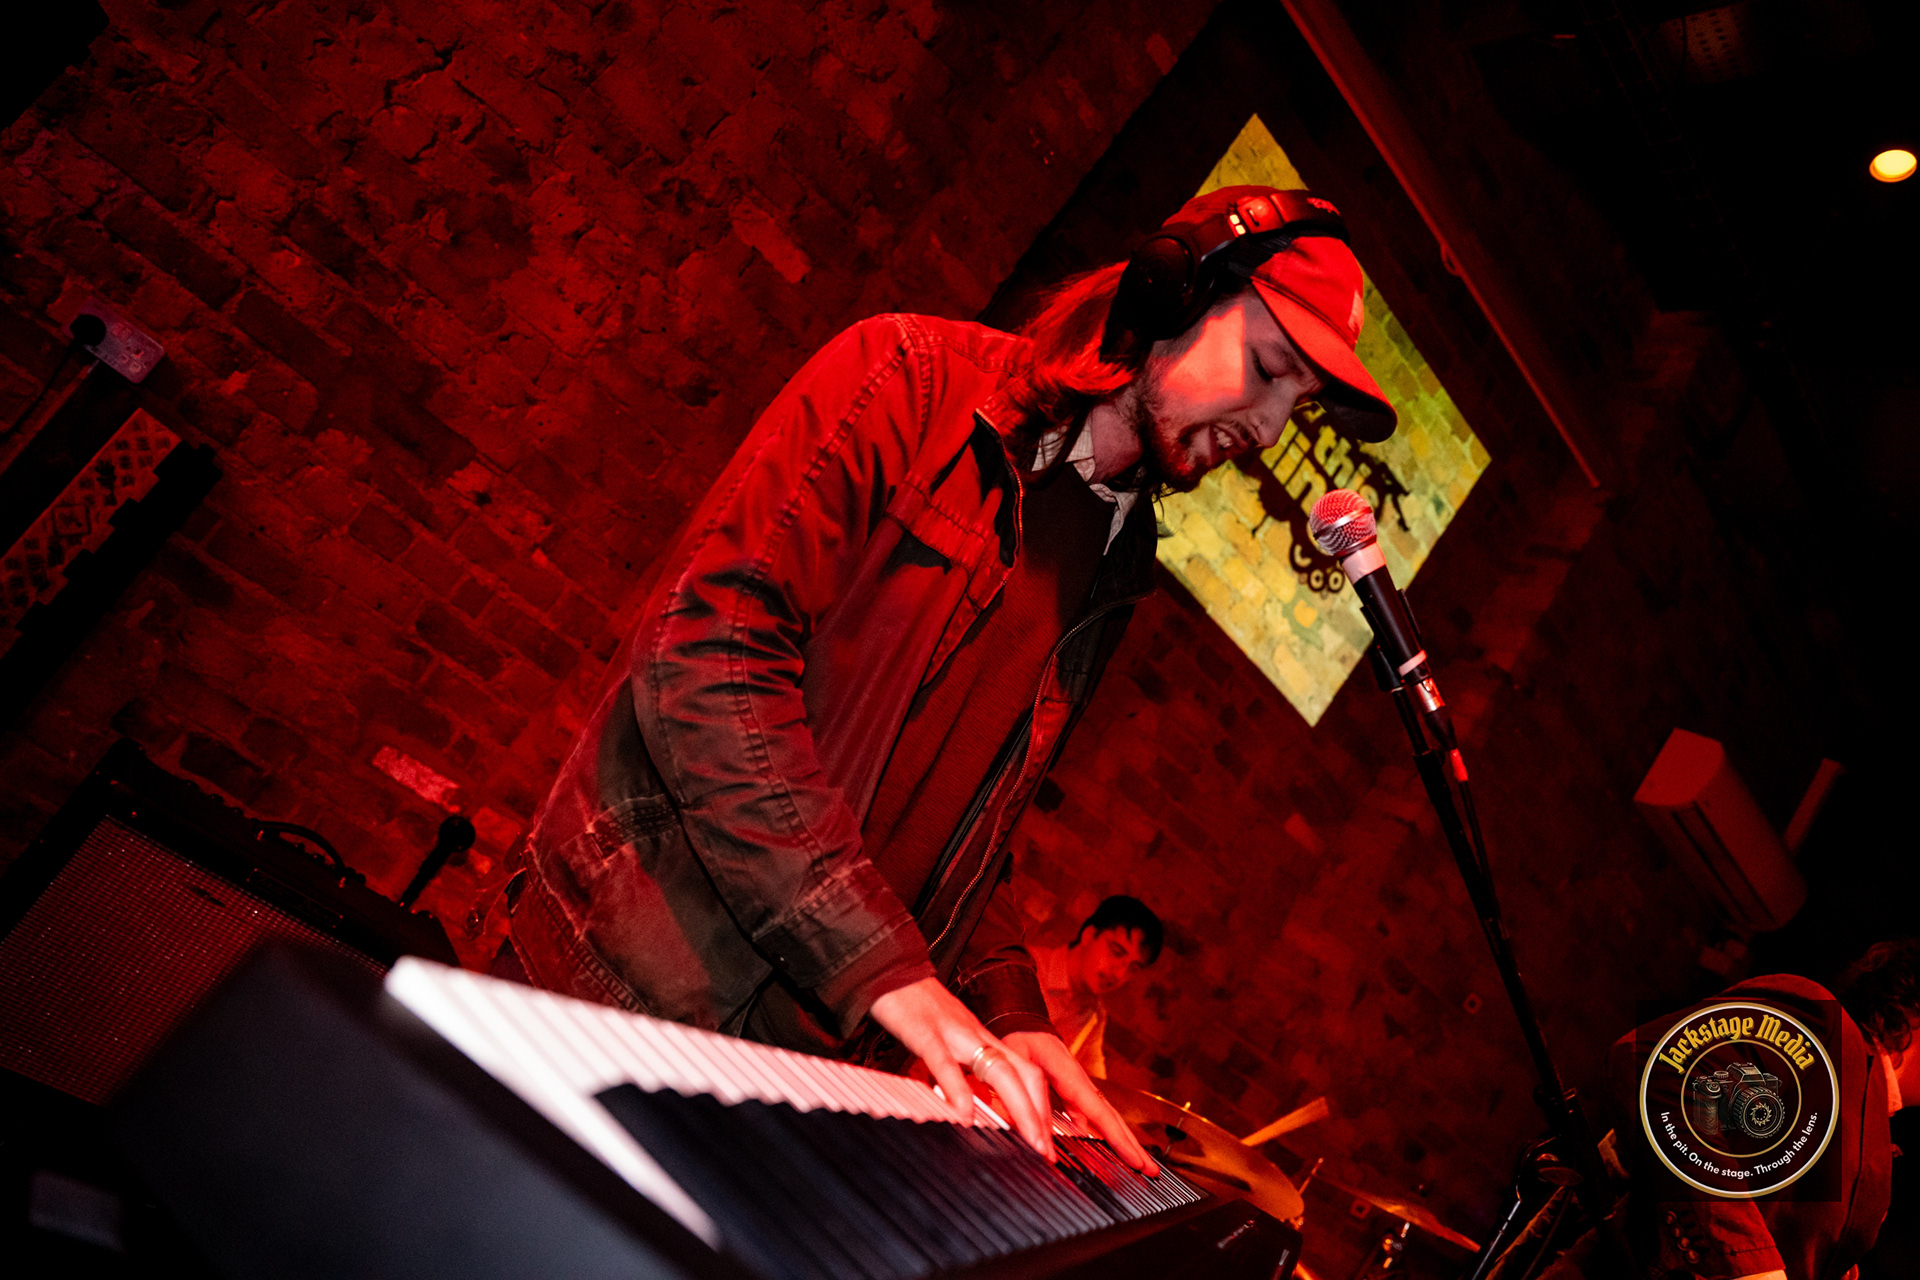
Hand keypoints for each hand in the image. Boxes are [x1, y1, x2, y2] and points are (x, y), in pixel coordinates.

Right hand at [869, 977, 1054, 1159]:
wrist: (887, 963)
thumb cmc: (912, 1006)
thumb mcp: (944, 1042)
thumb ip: (959, 1072)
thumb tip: (968, 1111)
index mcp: (982, 1038)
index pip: (1027, 1073)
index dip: (1042, 1108)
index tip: (1046, 1144)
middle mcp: (977, 1035)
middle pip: (1025, 1074)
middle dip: (1041, 1116)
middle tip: (1047, 1154)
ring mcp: (953, 1032)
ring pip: (999, 1070)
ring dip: (1020, 1109)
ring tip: (1028, 1143)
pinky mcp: (923, 1030)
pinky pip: (944, 1062)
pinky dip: (958, 1090)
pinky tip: (964, 1117)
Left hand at [1004, 1031, 1159, 1177]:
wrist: (1021, 1022)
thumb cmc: (1020, 1041)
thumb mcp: (1018, 1067)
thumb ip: (1028, 1100)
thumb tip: (1039, 1138)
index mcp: (1072, 1077)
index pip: (1101, 1114)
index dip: (1119, 1140)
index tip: (1136, 1160)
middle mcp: (1081, 1084)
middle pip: (1112, 1119)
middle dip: (1133, 1146)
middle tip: (1151, 1170)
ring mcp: (1079, 1088)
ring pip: (1105, 1119)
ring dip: (1122, 1141)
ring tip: (1137, 1163)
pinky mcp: (1072, 1092)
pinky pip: (1091, 1116)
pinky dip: (1102, 1132)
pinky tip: (1103, 1147)